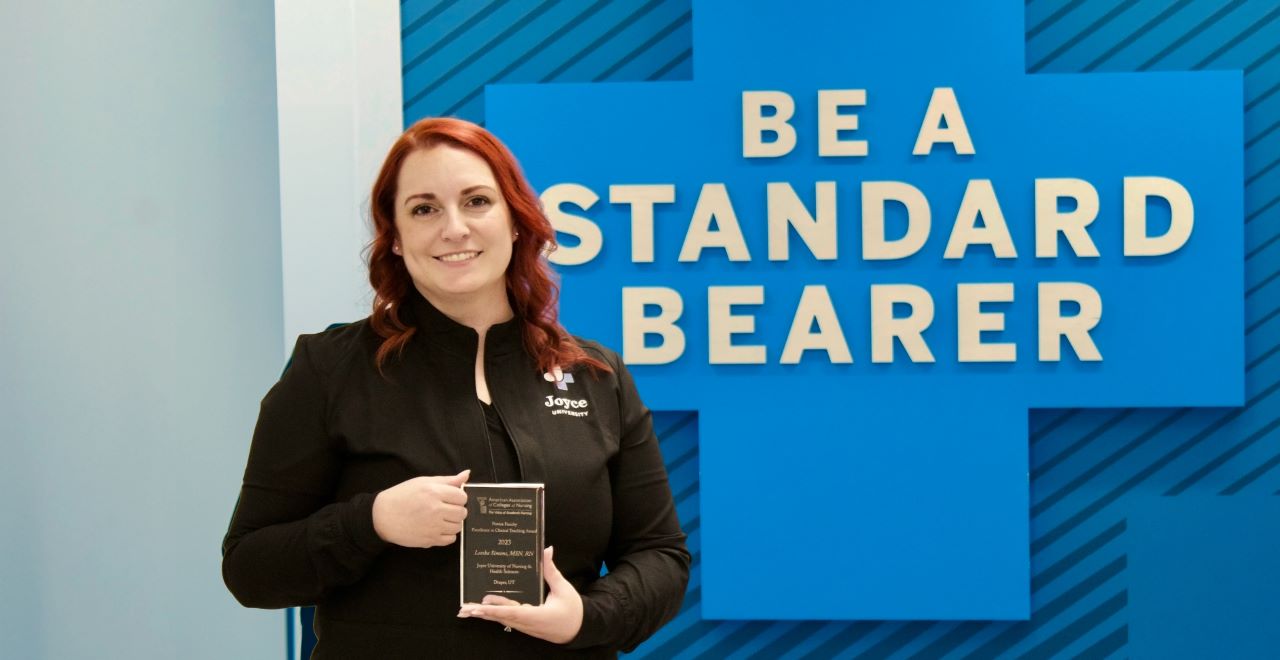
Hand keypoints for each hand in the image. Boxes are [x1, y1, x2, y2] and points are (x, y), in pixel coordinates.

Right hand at [371, 470, 469, 547]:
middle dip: (457, 510)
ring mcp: (433, 527)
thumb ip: (447, 480)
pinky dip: (447, 534)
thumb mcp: (423, 482)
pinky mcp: (430, 540)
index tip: (451, 498)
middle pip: (462, 512)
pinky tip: (437, 528)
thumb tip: (466, 474)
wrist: (382, 516)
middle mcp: (436, 510)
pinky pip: (450, 539)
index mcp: (434, 492)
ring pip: (458, 527)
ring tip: (441, 518)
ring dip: (453, 522)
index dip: (458, 497)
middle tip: (446, 508)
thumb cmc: (402, 496)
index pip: (462, 497)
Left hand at [457, 546, 582, 643]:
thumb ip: (552, 571)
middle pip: (502, 617)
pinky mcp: (524, 624)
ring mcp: (525, 625)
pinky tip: (482, 610)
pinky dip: (493, 614)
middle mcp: (528, 623)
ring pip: (502, 619)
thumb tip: (547, 550)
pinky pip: (506, 619)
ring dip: (485, 614)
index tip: (480, 606)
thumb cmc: (572, 610)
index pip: (513, 612)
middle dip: (482, 612)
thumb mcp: (563, 589)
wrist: (578, 630)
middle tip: (464, 609)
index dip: (495, 609)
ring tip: (467, 609)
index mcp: (537, 615)